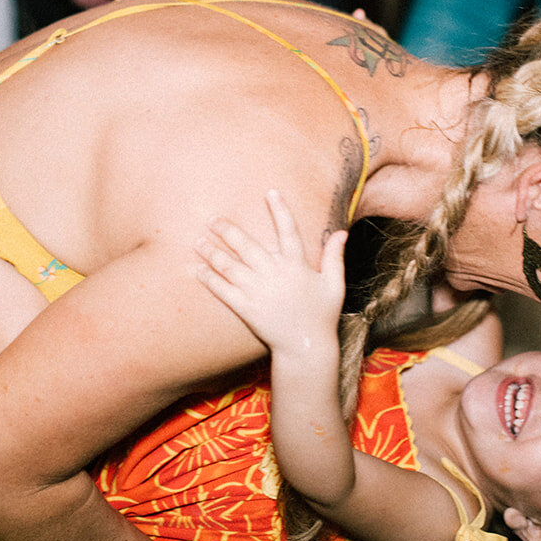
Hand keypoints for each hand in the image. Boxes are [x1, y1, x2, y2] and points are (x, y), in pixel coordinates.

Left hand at [196, 190, 347, 355]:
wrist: (306, 348)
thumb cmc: (321, 316)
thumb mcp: (334, 285)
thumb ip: (335, 257)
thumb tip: (342, 231)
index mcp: (296, 265)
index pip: (288, 231)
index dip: (280, 211)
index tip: (270, 192)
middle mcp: (275, 274)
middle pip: (247, 245)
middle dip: (227, 230)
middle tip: (212, 219)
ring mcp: (258, 291)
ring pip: (230, 266)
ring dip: (212, 252)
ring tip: (198, 241)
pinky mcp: (246, 308)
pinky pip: (223, 290)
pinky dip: (210, 279)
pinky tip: (199, 269)